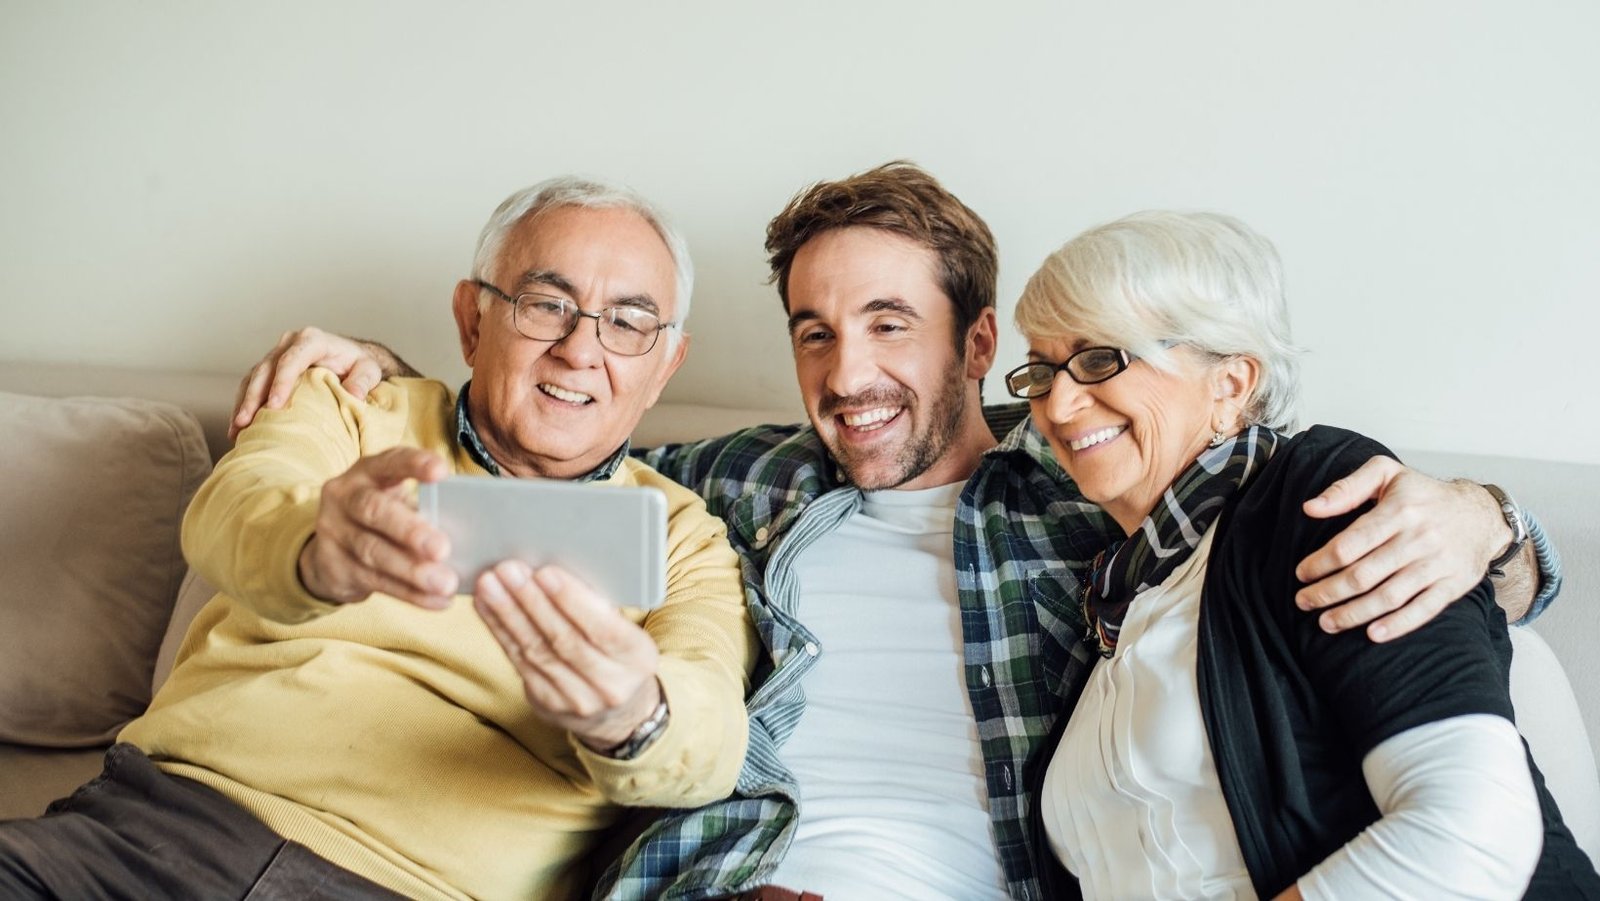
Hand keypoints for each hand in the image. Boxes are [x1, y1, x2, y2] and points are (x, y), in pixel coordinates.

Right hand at [230, 327, 385, 438]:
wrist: (351, 359)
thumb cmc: (360, 365)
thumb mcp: (369, 370)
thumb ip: (363, 380)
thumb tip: (353, 395)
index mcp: (313, 340)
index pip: (291, 360)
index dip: (281, 382)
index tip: (274, 405)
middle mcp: (290, 343)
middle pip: (266, 369)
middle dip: (253, 396)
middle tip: (246, 422)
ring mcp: (277, 354)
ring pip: (253, 377)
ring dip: (243, 403)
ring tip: (236, 429)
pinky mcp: (270, 368)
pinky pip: (251, 385)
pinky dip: (243, 404)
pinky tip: (237, 427)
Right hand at [298, 447, 456, 607]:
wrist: (330, 553)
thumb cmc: (382, 519)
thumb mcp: (396, 502)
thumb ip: (426, 508)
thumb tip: (476, 529)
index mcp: (367, 472)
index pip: (390, 462)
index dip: (414, 464)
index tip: (442, 471)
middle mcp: (344, 497)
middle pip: (374, 510)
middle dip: (410, 530)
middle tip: (443, 548)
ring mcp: (334, 532)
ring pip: (374, 552)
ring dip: (413, 570)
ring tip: (447, 583)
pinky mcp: (333, 567)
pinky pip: (376, 581)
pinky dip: (410, 593)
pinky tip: (437, 600)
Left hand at [474, 561, 661, 749]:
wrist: (620, 711)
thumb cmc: (620, 654)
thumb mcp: (627, 631)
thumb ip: (600, 607)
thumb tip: (556, 569)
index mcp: (638, 659)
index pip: (604, 628)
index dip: (572, 600)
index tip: (546, 572)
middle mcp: (610, 685)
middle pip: (564, 640)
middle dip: (532, 601)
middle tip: (509, 570)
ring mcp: (577, 699)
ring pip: (536, 650)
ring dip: (508, 613)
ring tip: (490, 584)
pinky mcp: (547, 703)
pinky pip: (518, 662)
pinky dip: (500, 630)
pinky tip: (486, 606)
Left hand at [1295, 456, 1508, 641]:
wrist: (1481, 514)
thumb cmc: (1424, 495)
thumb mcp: (1387, 474)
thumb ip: (1346, 487)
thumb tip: (1310, 507)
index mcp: (1399, 510)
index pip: (1350, 543)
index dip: (1320, 562)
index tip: (1301, 573)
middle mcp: (1419, 538)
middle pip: (1364, 574)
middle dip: (1328, 592)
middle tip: (1303, 601)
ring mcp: (1438, 564)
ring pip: (1389, 596)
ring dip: (1353, 614)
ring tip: (1326, 622)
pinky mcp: (1454, 585)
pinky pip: (1424, 610)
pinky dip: (1398, 625)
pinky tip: (1372, 634)